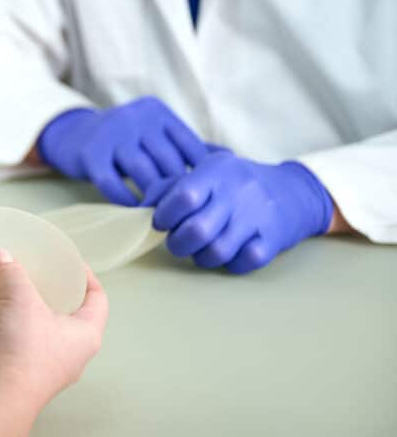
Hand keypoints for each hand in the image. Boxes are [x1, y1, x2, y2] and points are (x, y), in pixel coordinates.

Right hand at [0, 249, 107, 412]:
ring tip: (9, 302)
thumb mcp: (19, 301)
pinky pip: (16, 353)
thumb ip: (12, 274)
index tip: (72, 264)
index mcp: (86, 335)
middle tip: (38, 280)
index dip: (88, 278)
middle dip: (54, 299)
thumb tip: (1, 256)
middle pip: (70, 320)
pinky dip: (4, 340)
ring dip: (27, 321)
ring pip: (42, 338)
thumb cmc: (24, 350)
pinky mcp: (23, 382)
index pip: (98, 299)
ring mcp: (49, 373)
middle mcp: (73, 357)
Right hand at [36, 96, 207, 205]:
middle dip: (177, 191)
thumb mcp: (153, 132)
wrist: (72, 133)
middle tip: (189, 216)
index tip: (207, 198)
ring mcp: (112, 134)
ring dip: (153, 198)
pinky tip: (134, 212)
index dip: (200, 174)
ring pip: (142, 172)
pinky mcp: (91, 153)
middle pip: (167, 161)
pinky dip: (125, 199)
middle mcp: (137, 118)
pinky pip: (112, 182)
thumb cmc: (123, 139)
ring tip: (164, 218)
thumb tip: (228, 159)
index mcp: (157, 112)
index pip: (188, 145)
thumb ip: (184, 144)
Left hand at [144, 151, 333, 272]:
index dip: (165, 215)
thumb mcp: (206, 171)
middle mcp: (238, 193)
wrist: (294, 190)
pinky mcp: (273, 240)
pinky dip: (230, 264)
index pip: (184, 196)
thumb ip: (170, 185)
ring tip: (200, 249)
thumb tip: (141, 207)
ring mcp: (257, 217)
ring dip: (201, 257)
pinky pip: (243, 262)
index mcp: (217, 173)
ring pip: (217, 252)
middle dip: (177, 243)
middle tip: (177, 242)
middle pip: (196, 230)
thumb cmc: (236, 183)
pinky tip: (228, 254)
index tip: (162, 222)